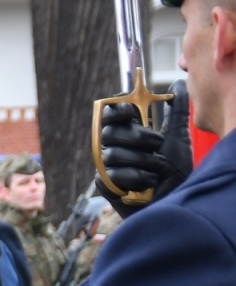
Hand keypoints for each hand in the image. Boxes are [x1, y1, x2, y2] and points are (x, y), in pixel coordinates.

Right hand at [99, 81, 191, 215]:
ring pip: (111, 154)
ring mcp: (108, 166)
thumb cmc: (175, 171)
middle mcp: (114, 147)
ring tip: (157, 168)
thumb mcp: (179, 137)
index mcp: (128, 132)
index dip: (117, 109)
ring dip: (140, 161)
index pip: (110, 113)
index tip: (131, 110)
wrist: (174, 200)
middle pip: (108, 132)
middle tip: (156, 143)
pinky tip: (147, 183)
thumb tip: (176, 84)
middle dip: (135, 137)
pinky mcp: (105, 185)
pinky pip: (110, 175)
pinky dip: (133, 178)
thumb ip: (176, 111)